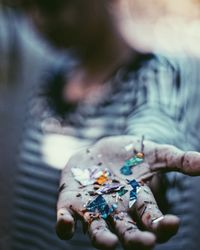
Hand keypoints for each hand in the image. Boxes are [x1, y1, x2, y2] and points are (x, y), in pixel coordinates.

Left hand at [56, 136, 199, 249]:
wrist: (102, 150)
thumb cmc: (131, 155)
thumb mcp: (156, 153)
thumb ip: (177, 160)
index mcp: (137, 202)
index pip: (152, 219)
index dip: (162, 224)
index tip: (172, 223)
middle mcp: (116, 211)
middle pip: (127, 231)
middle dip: (136, 238)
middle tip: (146, 241)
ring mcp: (93, 207)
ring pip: (98, 230)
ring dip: (103, 239)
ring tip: (110, 244)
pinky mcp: (72, 200)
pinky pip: (66, 217)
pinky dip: (65, 224)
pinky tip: (66, 224)